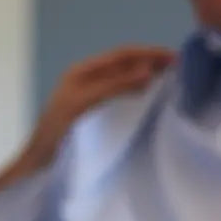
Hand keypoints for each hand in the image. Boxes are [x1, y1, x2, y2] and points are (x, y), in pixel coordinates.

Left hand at [14, 46, 173, 176]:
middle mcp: (87, 80)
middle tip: (182, 68)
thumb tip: (148, 70)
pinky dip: (139, 93)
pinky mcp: (95, 115)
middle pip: (126, 65)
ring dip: (147, 77)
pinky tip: (152, 100)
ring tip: (172, 80)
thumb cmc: (56, 133)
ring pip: (125, 80)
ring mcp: (91, 97)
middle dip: (152, 63)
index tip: (176, 58)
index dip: (149, 54)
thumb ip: (114, 86)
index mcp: (82, 72)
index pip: (122, 55)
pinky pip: (122, 97)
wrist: (38, 166)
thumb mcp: (83, 104)